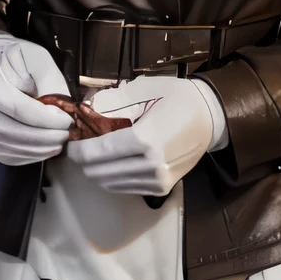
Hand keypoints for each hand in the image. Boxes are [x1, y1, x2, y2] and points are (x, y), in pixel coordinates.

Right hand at [0, 35, 72, 165]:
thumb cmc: (15, 59)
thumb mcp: (37, 59)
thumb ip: (49, 82)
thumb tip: (60, 110)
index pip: (20, 110)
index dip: (47, 119)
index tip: (67, 120)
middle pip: (16, 133)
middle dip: (47, 137)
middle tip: (67, 133)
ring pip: (13, 148)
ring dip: (41, 149)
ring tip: (60, 140)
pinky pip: (9, 156)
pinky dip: (31, 156)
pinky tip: (46, 148)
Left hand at [66, 75, 226, 195]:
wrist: (210, 118)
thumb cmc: (177, 99)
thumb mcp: (145, 91)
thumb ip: (112, 102)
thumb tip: (84, 112)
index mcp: (145, 139)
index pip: (98, 153)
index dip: (78, 151)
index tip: (70, 144)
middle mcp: (151, 165)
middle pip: (100, 172)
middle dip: (84, 161)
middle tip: (79, 147)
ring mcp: (157, 180)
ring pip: (110, 183)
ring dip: (97, 170)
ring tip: (94, 154)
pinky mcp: (162, 188)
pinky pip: (126, 187)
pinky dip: (113, 177)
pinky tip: (112, 163)